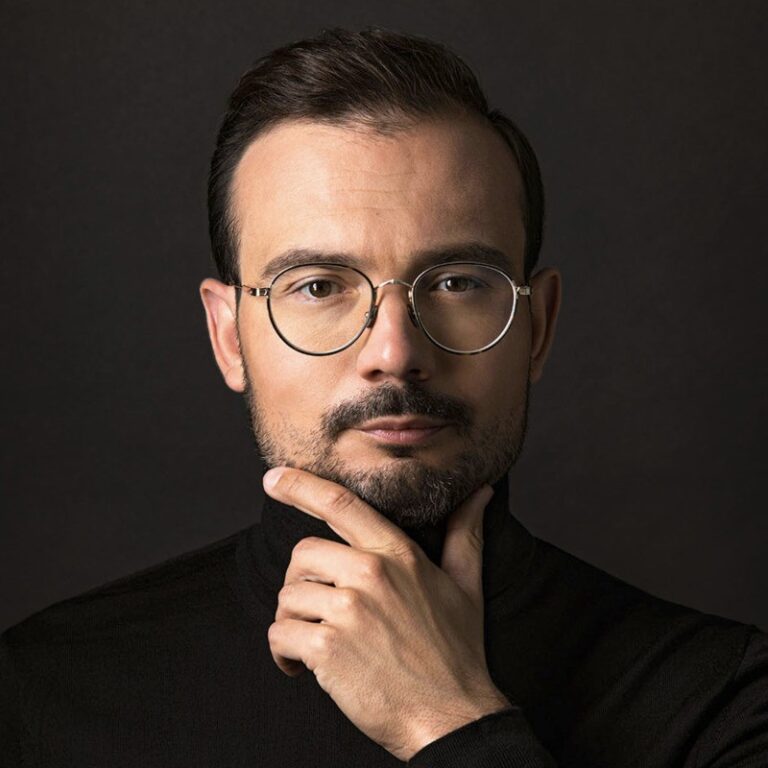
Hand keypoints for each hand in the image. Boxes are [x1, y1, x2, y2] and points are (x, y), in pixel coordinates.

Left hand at [263, 467, 511, 761]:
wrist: (453, 717)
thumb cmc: (457, 652)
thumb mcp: (466, 583)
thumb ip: (465, 533)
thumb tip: (481, 493)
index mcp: (398, 554)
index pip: (341, 505)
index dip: (301, 485)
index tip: (273, 477)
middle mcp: (370, 573)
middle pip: (302, 554)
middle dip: (302, 583)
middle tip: (321, 611)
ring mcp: (348, 610)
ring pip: (287, 597)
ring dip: (293, 621)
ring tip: (317, 642)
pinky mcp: (328, 648)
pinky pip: (279, 634)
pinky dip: (283, 652)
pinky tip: (303, 667)